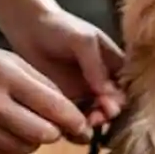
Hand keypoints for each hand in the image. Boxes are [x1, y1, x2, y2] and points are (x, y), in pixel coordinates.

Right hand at [0, 30, 91, 153]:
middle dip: (55, 132)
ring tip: (29, 126)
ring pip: (24, 148)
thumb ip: (42, 85)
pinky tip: (11, 134)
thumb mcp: (10, 60)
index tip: (82, 124)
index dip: (74, 120)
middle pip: (43, 134)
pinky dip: (13, 149)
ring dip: (34, 141)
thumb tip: (70, 113)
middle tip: (54, 125)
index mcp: (7, 76)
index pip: (54, 106)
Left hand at [4, 8, 125, 130]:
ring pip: (95, 111)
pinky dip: (76, 123)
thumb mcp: (84, 40)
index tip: (111, 105)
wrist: (29, 27)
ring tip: (86, 122)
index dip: (122, 97)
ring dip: (95, 120)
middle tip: (98, 117)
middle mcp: (101, 79)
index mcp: (113, 63)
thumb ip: (95, 65)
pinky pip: (75, 115)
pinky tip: (73, 126)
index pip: (125, 85)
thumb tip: (108, 92)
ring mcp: (83, 90)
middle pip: (113, 102)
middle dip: (109, 112)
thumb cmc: (62, 27)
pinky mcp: (65, 98)